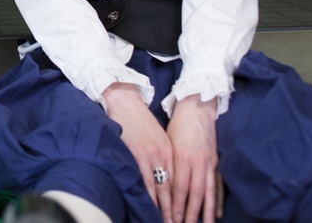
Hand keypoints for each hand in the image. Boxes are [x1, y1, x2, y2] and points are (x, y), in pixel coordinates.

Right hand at [103, 83, 174, 221]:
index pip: (181, 182)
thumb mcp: (158, 138)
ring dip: (164, 208)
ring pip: (161, 188)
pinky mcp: (138, 154)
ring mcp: (152, 155)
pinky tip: (149, 206)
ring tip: (166, 222)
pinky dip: (148, 196)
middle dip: (177, 210)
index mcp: (172, 152)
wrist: (126, 101)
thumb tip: (163, 176)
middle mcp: (165, 155)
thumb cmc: (140, 120)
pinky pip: (145, 180)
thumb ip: (163, 157)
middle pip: (174, 189)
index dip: (184, 202)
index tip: (185, 216)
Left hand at [166, 96, 221, 222]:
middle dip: (190, 213)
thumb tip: (161, 187)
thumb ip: (167, 165)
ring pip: (207, 192)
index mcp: (182, 157)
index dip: (175, 205)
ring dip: (205, 211)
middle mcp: (197, 162)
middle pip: (194, 193)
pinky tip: (216, 213)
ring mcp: (209, 163)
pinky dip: (217, 200)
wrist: (196, 110)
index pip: (178, 188)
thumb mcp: (167, 144)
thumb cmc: (177, 126)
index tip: (171, 219)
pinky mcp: (216, 163)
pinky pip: (217, 185)